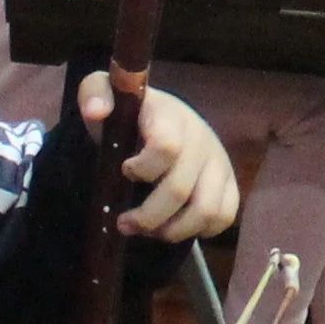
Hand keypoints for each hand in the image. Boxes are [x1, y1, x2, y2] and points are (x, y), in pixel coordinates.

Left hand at [87, 74, 239, 240]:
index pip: (166, 147)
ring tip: (149, 231)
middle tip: (124, 223)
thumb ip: (94, 92)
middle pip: (180, 190)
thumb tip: (97, 111)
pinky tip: (176, 226)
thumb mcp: (104, 92)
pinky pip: (224, 216)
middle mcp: (201, 139)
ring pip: (206, 211)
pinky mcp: (230, 182)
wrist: (161, 116)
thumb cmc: (129, 113)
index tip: (124, 170)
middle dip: (147, 216)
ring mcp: (219, 162)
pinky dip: (200, 230)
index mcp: (170, 117)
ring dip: (173, 230)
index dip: (142, 168)